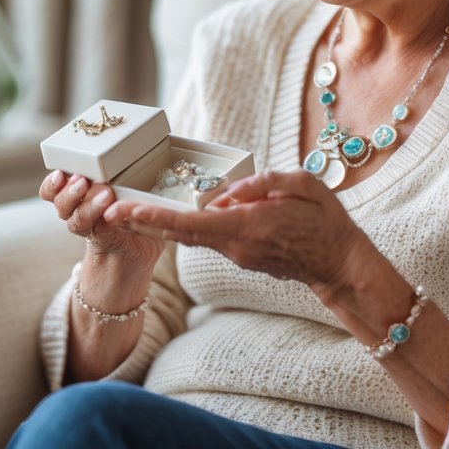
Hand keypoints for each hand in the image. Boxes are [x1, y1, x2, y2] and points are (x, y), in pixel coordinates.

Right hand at [39, 170, 164, 266]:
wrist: (139, 251)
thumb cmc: (130, 212)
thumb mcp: (123, 187)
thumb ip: (119, 173)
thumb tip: (133, 148)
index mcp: (77, 196)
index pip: (52, 190)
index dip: (52, 184)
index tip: (60, 173)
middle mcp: (79, 214)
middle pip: (60, 205)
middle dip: (68, 192)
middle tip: (82, 181)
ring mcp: (92, 230)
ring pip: (77, 220)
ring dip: (88, 207)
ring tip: (105, 195)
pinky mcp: (107, 242)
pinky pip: (101, 232)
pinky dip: (107, 222)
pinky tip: (114, 215)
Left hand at [102, 170, 366, 292]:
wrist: (341, 265)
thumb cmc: (326, 221)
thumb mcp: (303, 186)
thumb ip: (263, 183)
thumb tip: (228, 192)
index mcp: (247, 228)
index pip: (191, 223)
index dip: (156, 217)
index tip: (126, 211)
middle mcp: (235, 247)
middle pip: (180, 234)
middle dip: (143, 223)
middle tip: (107, 211)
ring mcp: (237, 256)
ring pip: (192, 236)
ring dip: (160, 225)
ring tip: (126, 210)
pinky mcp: (241, 256)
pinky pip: (207, 238)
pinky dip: (184, 228)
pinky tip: (167, 217)